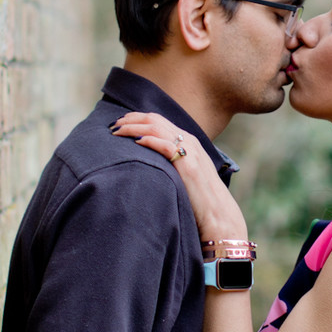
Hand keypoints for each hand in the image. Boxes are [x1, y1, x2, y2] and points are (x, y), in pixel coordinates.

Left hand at [112, 111, 246, 242]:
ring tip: (116, 132)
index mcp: (188, 141)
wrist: (218, 213)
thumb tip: (149, 163)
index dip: (137, 118)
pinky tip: (135, 142)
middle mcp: (189, 141)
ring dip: (133, 127)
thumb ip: (172, 162)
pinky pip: (164, 145)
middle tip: (113, 125)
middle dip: (131, 119)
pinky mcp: (188, 164)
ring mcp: (189, 151)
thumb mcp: (186, 173)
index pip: (158, 120)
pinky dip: (148, 140)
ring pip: (156, 128)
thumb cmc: (200, 198)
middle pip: (154, 119)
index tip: (121, 123)